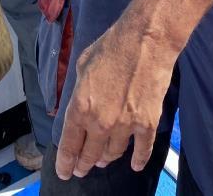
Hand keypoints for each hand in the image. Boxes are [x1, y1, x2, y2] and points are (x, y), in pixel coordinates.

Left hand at [55, 13, 177, 179]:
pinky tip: (135, 165)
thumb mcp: (83, 64)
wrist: (146, 41)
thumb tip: (80, 102)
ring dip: (107, 159)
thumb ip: (79, 89)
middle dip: (84, 164)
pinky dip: (139, 159)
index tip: (65, 172)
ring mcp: (125, 125)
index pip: (69, 144)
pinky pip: (142, 149)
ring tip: (103, 160)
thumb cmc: (112, 45)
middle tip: (82, 169)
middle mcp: (100, 122)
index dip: (65, 162)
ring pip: (113, 153)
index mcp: (81, 106)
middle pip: (90, 154)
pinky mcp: (147, 123)